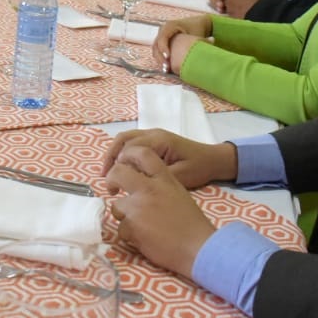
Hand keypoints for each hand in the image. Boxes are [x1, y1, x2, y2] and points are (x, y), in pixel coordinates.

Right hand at [102, 128, 237, 189]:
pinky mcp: (155, 140)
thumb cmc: (199, 168)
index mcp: (159, 141)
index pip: (129, 149)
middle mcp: (153, 133)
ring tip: (107, 173)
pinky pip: (132, 142)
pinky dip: (122, 153)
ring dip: (114, 154)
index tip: (112, 183)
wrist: (214, 159)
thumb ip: (155, 177)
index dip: (117, 165)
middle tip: (104, 177)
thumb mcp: (180, 177)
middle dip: (111, 157)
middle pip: (123, 140)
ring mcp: (153, 134)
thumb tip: (133, 182)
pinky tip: (120, 169)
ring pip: (125, 139)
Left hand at [105, 142, 229, 276]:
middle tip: (113, 188)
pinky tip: (145, 239)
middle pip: (118, 173)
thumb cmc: (192, 224)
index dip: (128, 155)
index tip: (122, 162)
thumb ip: (159, 185)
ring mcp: (138, 207)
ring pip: (116, 207)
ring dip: (125, 216)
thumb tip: (139, 184)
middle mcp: (149, 189)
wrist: (198, 248)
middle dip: (111, 180)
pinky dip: (130, 235)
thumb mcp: (178, 193)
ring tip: (143, 226)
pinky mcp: (131, 227)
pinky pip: (121, 229)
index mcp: (164, 179)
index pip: (142, 153)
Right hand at [152, 15, 211, 67]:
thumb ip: (202, 39)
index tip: (168, 58)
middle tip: (166, 68)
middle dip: (160, 57)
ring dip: (159, 60)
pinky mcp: (162, 43)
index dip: (164, 48)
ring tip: (166, 70)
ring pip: (156, 50)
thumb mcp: (197, 33)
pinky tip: (167, 69)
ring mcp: (161, 36)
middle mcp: (163, 30)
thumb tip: (212, 41)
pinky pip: (158, 52)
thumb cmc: (197, 29)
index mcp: (170, 25)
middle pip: (157, 45)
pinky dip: (161, 60)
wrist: (197, 25)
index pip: (163, 38)